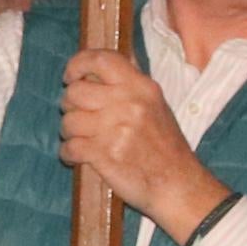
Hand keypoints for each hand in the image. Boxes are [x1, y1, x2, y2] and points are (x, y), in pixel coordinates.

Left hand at [58, 50, 230, 238]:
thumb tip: (98, 66)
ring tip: (81, 138)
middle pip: (76, 91)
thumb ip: (129, 86)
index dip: (78, 64)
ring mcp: (116, 129)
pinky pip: (69, 147)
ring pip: (69, 121)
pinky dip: (68, 154)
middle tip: (77, 115)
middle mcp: (129, 103)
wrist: (178, 185)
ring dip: (69, 132)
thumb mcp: (156, 105)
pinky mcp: (105, 155)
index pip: (102, 60)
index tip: (70, 75)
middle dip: (69, 105)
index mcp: (142, 87)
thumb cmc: (166, 147)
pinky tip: (77, 156)